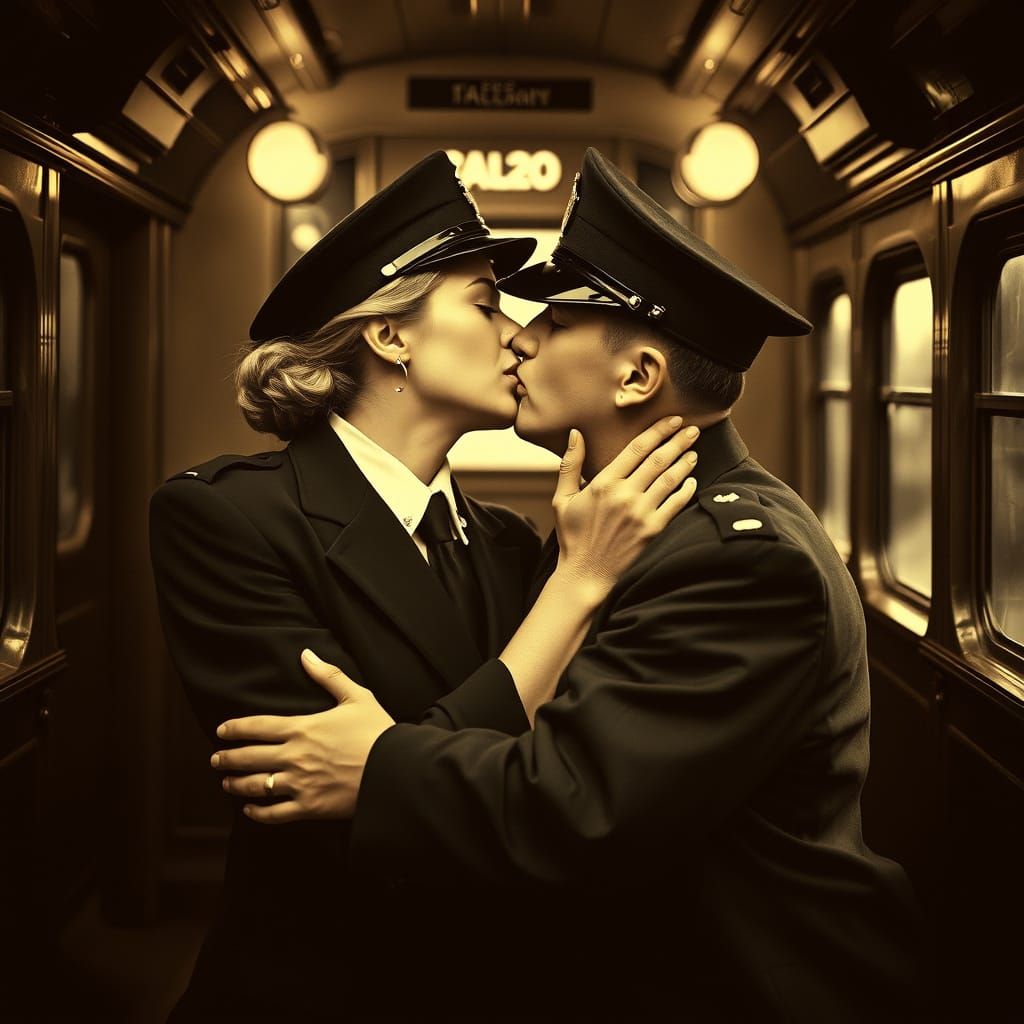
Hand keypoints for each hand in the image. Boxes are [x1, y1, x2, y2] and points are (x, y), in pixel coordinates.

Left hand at [210, 649, 394, 822]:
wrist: (395, 770)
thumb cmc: (377, 731)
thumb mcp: (356, 697)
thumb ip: (328, 676)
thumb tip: (306, 654)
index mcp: (302, 728)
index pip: (257, 726)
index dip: (235, 728)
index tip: (220, 730)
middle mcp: (294, 756)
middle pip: (248, 757)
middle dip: (227, 758)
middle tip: (216, 758)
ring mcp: (299, 784)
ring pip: (255, 786)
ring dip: (236, 784)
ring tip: (226, 782)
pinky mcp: (309, 807)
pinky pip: (274, 813)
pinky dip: (257, 812)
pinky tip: (250, 809)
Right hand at [552, 416, 698, 598]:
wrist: (585, 574)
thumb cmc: (573, 536)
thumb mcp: (562, 498)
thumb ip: (570, 464)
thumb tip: (576, 433)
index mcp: (603, 483)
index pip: (637, 448)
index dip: (658, 431)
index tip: (673, 420)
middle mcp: (624, 495)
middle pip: (658, 459)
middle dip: (678, 441)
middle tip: (693, 429)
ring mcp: (640, 513)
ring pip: (670, 479)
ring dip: (685, 462)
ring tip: (694, 451)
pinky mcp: (652, 530)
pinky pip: (676, 504)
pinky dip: (686, 490)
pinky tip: (692, 481)